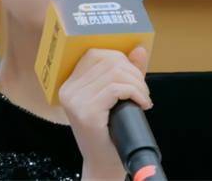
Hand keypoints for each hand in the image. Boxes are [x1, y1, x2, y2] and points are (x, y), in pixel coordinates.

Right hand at [58, 46, 151, 178]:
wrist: (104, 163)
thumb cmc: (110, 131)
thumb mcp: (116, 97)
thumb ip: (126, 72)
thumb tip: (139, 49)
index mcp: (70, 84)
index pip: (94, 54)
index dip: (120, 59)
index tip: (133, 76)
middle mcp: (68, 90)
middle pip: (107, 61)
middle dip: (133, 72)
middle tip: (142, 91)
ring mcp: (76, 101)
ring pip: (115, 74)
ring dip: (137, 84)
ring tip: (143, 98)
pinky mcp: (87, 113)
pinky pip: (116, 89)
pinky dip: (136, 93)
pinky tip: (143, 104)